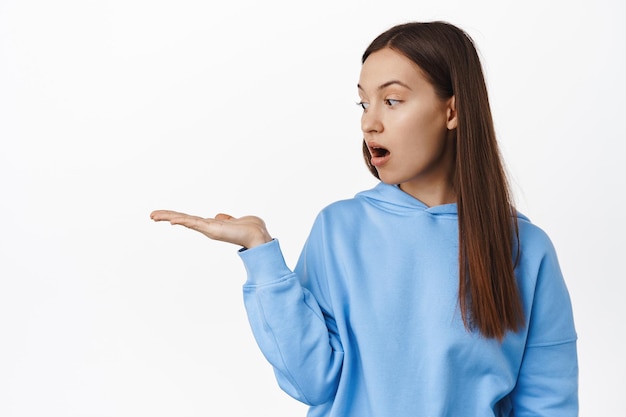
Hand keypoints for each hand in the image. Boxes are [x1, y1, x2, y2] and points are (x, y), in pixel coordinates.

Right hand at [150, 210, 271, 248]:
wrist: (258, 235)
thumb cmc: (250, 228)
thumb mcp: (234, 220)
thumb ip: (226, 219)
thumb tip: (220, 216)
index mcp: (211, 225)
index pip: (189, 219)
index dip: (176, 216)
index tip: (164, 215)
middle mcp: (207, 227)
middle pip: (183, 219)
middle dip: (167, 216)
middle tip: (151, 215)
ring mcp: (208, 229)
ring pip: (185, 220)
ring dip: (169, 217)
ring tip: (154, 215)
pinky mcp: (212, 229)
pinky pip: (194, 223)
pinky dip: (183, 221)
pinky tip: (172, 220)